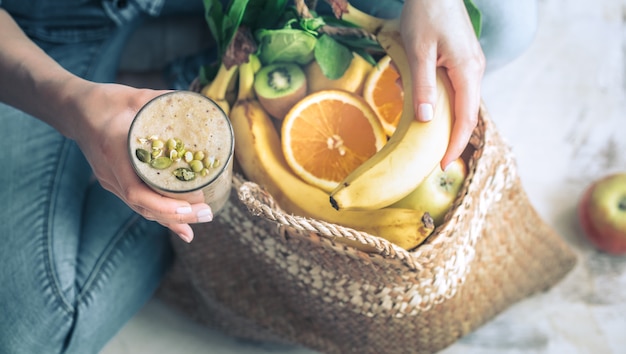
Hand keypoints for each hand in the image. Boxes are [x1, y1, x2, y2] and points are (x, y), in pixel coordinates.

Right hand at [72, 82, 211, 242]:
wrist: (74, 110)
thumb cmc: (106, 101)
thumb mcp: (137, 97)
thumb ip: (167, 101)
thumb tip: (201, 103)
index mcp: (114, 151)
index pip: (136, 190)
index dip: (164, 204)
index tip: (191, 204)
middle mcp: (111, 172)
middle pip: (143, 206)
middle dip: (177, 215)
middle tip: (207, 213)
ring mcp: (111, 180)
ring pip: (142, 208)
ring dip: (172, 218)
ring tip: (202, 218)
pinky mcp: (115, 182)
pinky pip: (139, 203)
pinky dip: (161, 213)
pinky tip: (182, 224)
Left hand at [400, 0, 484, 168]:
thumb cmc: (426, 13)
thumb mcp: (418, 52)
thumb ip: (423, 86)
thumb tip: (426, 120)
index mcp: (468, 72)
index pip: (466, 119)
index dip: (455, 145)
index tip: (442, 165)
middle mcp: (474, 71)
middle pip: (465, 114)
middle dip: (448, 136)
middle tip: (428, 156)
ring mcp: (469, 65)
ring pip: (457, 100)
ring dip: (438, 113)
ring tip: (415, 120)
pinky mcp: (461, 59)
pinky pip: (451, 86)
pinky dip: (434, 95)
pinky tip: (411, 88)